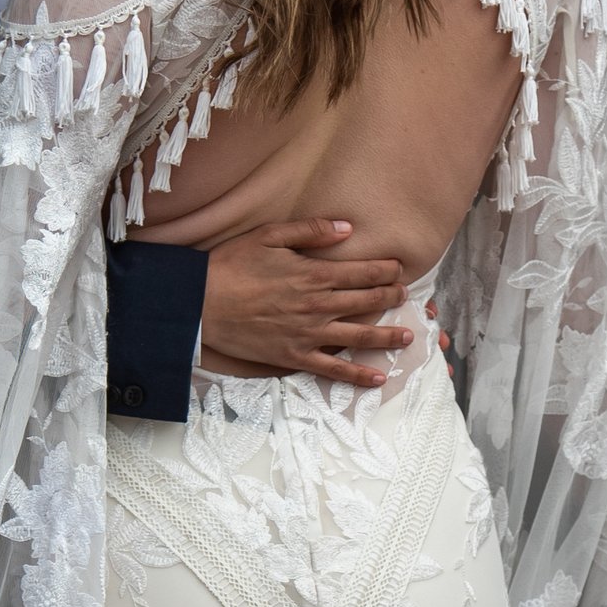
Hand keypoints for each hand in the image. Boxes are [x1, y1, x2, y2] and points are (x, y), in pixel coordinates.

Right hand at [200, 219, 411, 388]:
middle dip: (391, 297)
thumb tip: (348, 228)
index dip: (387, 270)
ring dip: (387, 336)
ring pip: (359, 336)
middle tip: (405, 295)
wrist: (199, 304)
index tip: (399, 269)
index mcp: (314, 275)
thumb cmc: (231, 265)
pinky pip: (332, 370)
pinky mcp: (294, 356)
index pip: (364, 272)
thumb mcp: (269, 236)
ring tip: (407, 336)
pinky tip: (377, 378)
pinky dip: (357, 376)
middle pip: (367, 301)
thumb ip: (311, 230)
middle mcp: (318, 306)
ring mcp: (308, 334)